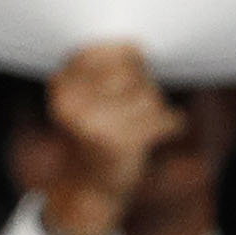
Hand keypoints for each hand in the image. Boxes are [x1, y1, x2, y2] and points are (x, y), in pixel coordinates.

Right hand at [36, 42, 182, 234]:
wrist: (89, 188)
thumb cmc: (95, 135)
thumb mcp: (88, 98)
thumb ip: (107, 70)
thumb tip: (137, 46)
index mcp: (62, 85)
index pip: (109, 50)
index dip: (130, 59)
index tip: (130, 77)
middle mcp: (74, 102)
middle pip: (133, 70)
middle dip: (144, 84)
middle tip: (137, 106)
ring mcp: (95, 123)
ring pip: (151, 95)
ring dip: (157, 107)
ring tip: (144, 122)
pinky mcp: (120, 143)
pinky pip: (165, 119)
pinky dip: (173, 123)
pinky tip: (165, 130)